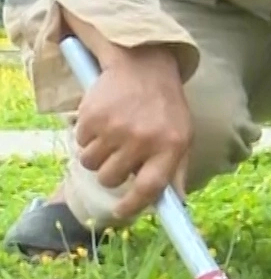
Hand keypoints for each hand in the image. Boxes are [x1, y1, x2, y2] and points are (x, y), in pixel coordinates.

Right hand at [72, 44, 191, 218]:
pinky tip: (104, 120)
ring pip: (91, 164)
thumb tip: (176, 202)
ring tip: (112, 136)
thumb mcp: (183, 135)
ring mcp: (116, 128)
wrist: (144, 66)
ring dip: (97, 156)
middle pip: (111, 179)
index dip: (134, 206)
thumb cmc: (165, 107)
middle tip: (119, 157)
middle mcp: (143, 139)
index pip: (150, 188)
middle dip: (111, 173)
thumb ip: (177, 169)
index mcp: (171, 146)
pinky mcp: (93, 116)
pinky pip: (79, 142)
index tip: (122, 212)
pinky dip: (87, 137)